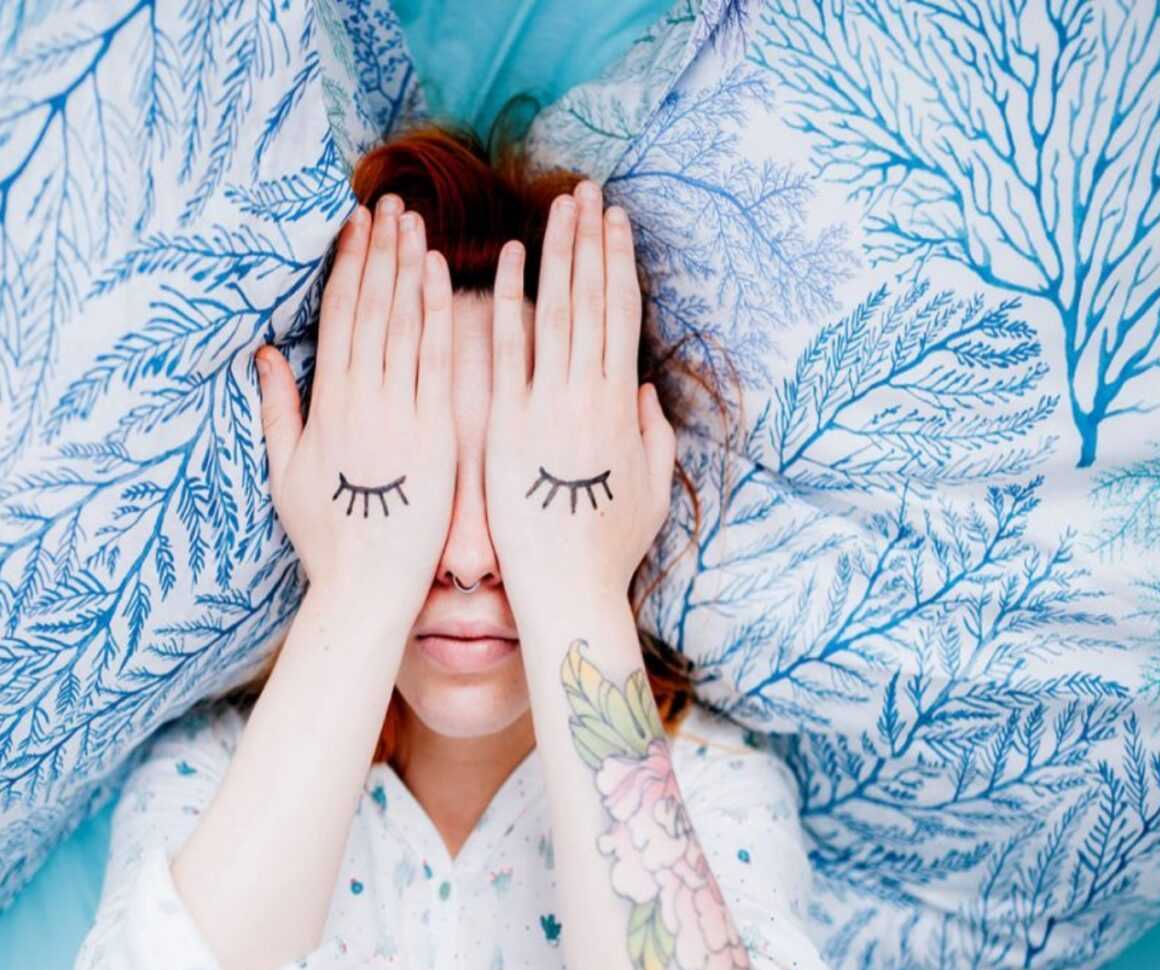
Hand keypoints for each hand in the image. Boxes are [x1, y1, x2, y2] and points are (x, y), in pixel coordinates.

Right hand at [256, 194, 455, 618]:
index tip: (353, 223)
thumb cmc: (327, 538)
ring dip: (407, 267)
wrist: (369, 588)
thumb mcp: (286, 472)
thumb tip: (262, 352)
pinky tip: (441, 274)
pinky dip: (439, 315)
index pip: (337, 317)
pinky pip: (438, 362)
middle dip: (378, 251)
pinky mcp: (437, 433)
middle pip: (370, 308)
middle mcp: (361, 400)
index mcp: (325, 405)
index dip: (346, 265)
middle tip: (386, 201)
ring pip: (404, 324)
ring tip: (412, 221)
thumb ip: (277, 408)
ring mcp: (400, 413)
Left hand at [484, 180, 675, 611]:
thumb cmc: (607, 546)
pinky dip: (512, 302)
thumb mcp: (649, 488)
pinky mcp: (509, 423)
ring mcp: (548, 405)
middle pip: (593, 301)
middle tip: (589, 191)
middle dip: (592, 242)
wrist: (566, 588)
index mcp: (621, 405)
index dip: (619, 263)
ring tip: (563, 208)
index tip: (616, 221)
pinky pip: (509, 352)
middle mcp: (588, 395)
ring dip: (561, 254)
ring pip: (558, 313)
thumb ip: (650, 435)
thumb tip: (643, 393)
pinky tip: (514, 259)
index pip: (620, 315)